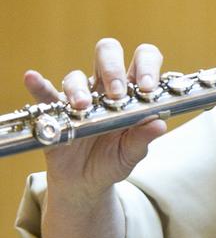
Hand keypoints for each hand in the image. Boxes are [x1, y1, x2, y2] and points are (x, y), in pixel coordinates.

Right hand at [24, 38, 167, 205]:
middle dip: (113, 68)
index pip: (143, 61)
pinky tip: (32, 79)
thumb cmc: (113, 161)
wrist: (85, 183)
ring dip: (80, 88)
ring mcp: (79, 96)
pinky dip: (39, 85)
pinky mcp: (55, 110)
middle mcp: (105, 87)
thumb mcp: (131, 154)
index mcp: (131, 92)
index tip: (147, 88)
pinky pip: (44, 94)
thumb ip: (143, 138)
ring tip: (83, 107)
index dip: (147, 66)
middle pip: (108, 54)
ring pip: (77, 76)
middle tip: (116, 93)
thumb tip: (160, 124)